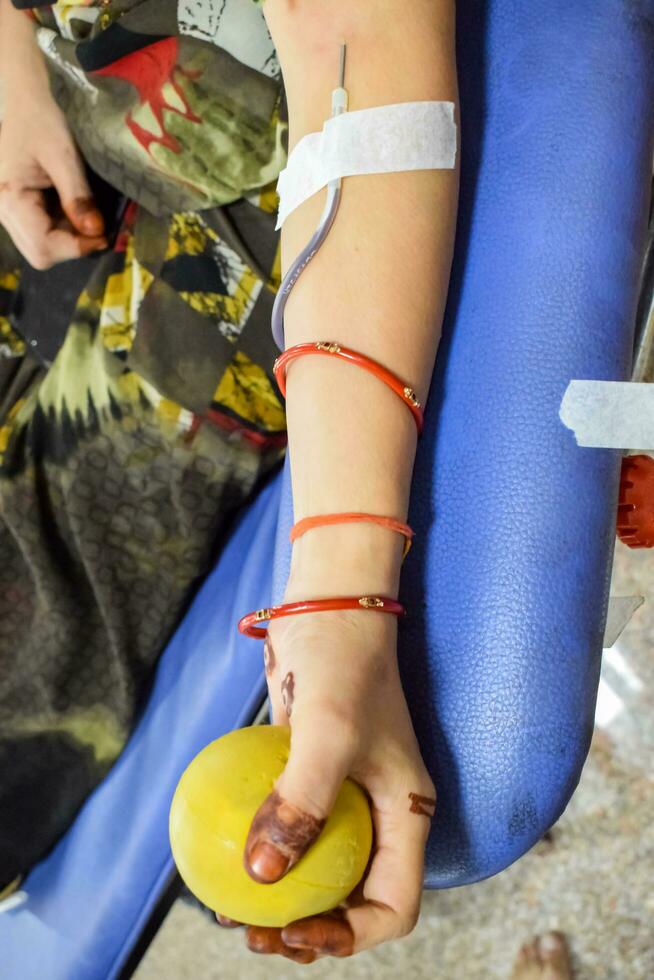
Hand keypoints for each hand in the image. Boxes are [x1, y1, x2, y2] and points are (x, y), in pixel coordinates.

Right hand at [0, 58, 106, 268]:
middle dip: (74, 245)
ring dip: (71, 237)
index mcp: (7, 198)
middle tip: (97, 223)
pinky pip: (44, 232)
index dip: (76, 247)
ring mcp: (9, 213)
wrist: (23, 101)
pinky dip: (65, 227)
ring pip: (44, 246)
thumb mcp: (63, 156)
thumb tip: (96, 232)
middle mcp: (2, 211)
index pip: (43, 247)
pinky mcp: (19, 210)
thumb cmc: (39, 120)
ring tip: (87, 210)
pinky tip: (75, 206)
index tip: (103, 233)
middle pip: (41, 253)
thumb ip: (78, 197)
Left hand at [217, 604, 435, 962]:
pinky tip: (217, 850)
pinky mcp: (308, 769)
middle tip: (253, 931)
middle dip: (307, 927)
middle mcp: (378, 811)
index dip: (351, 935)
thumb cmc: (343, 666)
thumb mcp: (329, 734)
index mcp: (404, 814)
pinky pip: (286, 821)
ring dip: (278, 893)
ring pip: (316, 863)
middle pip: (351, 895)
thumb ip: (302, 803)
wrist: (327, 608)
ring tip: (230, 907)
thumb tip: (263, 875)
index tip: (296, 929)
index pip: (393, 904)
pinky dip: (259, 844)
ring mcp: (343, 791)